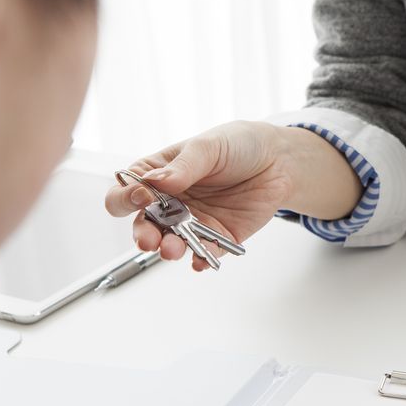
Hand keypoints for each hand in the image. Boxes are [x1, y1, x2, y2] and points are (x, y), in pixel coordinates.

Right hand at [105, 121, 295, 270]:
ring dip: (168, 249)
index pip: (128, 191)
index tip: (140, 197)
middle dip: (142, 234)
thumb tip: (155, 182)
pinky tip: (200, 261)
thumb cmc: (239, 144)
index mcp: (158, 175)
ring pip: (171, 242)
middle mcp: (171, 202)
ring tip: (172, 249)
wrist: (279, 160)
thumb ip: (184, 166)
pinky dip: (201, 259)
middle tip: (148, 239)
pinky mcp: (218, 236)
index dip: (126, 198)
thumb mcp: (209, 147)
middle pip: (144, 224)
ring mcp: (193, 221)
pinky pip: (205, 252)